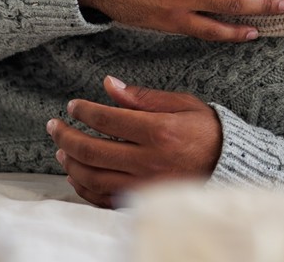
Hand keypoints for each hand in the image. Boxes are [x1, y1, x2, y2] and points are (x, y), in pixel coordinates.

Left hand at [48, 76, 222, 208]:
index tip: (73, 106)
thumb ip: (142, 97)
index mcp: (158, 131)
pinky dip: (84, 187)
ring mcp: (143, 184)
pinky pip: (103, 198)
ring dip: (70, 162)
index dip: (84, 111)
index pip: (107, 119)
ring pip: (92, 177)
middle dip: (66, 136)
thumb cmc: (206, 131)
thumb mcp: (181, 104)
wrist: (228, 165)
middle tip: (54, 126)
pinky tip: (76, 174)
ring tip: (61, 149)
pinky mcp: (142, 200)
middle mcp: (148, 160)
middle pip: (91, 150)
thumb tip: (108, 84)